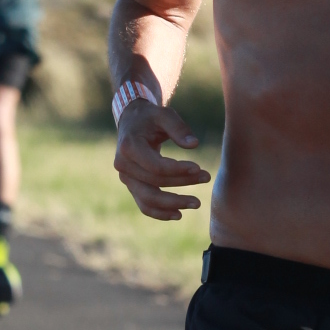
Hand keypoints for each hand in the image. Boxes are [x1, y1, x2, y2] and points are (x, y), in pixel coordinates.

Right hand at [113, 98, 210, 220]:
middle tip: (206, 178)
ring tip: (196, 203)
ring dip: (173, 204)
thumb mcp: (164, 115)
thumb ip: (178, 128)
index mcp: (129, 147)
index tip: (199, 167)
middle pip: (155, 183)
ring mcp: (126, 178)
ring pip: (148, 199)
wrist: (131, 123)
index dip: (178, 170)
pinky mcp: (132, 186)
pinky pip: (144, 205)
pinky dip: (161, 213)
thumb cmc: (150, 118)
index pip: (156, 167)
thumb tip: (194, 144)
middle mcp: (123, 165)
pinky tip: (179, 214)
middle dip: (182, 183)